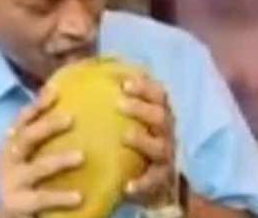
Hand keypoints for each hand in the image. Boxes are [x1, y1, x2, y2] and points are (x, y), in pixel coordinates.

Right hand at [0, 91, 84, 217]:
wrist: (9, 214)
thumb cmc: (29, 177)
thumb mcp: (33, 152)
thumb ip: (47, 132)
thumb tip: (78, 104)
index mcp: (12, 142)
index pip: (23, 118)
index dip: (38, 104)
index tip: (56, 90)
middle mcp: (8, 159)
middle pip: (27, 137)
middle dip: (47, 126)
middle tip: (71, 118)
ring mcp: (11, 182)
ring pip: (36, 168)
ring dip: (58, 160)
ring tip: (81, 156)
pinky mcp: (16, 205)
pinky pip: (41, 199)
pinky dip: (60, 197)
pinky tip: (80, 197)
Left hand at [117, 75, 175, 207]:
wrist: (152, 179)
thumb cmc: (136, 139)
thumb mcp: (130, 117)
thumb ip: (117, 96)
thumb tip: (90, 70)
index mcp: (160, 113)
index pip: (158, 94)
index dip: (145, 86)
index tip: (124, 83)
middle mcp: (166, 132)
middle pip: (160, 116)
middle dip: (142, 108)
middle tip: (120, 103)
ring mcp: (166, 156)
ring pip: (160, 146)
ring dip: (143, 140)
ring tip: (126, 136)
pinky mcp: (161, 179)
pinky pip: (154, 181)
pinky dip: (143, 183)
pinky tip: (128, 186)